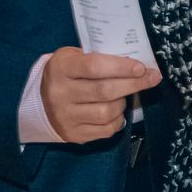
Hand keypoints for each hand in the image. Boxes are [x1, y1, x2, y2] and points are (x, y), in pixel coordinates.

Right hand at [39, 47, 161, 144]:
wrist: (39, 101)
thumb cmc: (68, 73)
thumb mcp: (76, 57)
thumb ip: (100, 58)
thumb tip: (136, 64)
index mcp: (61, 68)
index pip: (95, 67)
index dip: (121, 67)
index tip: (142, 67)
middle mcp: (60, 93)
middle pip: (105, 91)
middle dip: (134, 84)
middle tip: (152, 78)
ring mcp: (65, 116)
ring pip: (107, 112)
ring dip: (123, 103)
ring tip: (124, 96)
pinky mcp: (72, 134)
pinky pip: (104, 130)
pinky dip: (117, 121)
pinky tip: (117, 112)